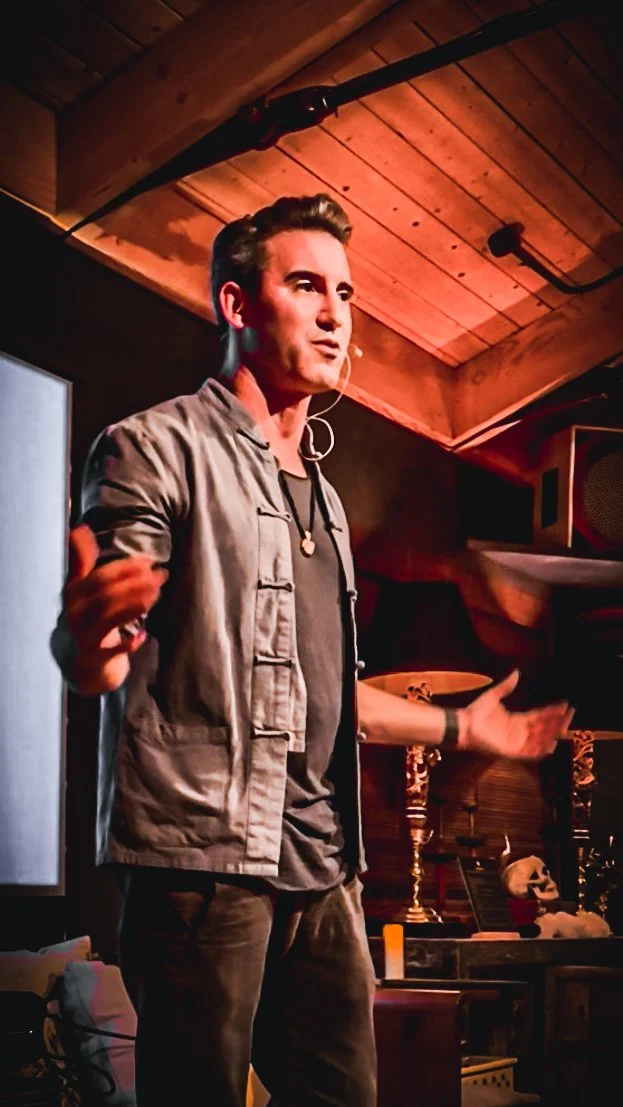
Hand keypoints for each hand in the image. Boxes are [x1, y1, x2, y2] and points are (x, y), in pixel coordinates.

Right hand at [64, 524, 167, 690]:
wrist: (76, 663)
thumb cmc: (84, 620)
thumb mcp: (79, 590)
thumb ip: (81, 561)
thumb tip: (80, 529)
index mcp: (73, 593)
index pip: (100, 576)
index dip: (126, 568)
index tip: (150, 562)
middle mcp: (74, 613)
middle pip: (107, 594)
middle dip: (136, 583)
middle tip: (161, 576)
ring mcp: (82, 636)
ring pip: (110, 617)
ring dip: (136, 604)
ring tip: (157, 595)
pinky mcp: (93, 658)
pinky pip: (113, 650)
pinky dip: (129, 643)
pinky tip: (144, 635)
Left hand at [460, 670, 573, 759]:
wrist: (464, 725)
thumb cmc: (476, 712)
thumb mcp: (494, 696)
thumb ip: (506, 686)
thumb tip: (516, 672)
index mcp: (517, 720)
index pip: (540, 716)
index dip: (552, 711)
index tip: (565, 704)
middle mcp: (520, 732)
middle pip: (544, 727)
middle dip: (558, 721)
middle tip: (570, 713)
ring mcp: (517, 742)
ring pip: (541, 739)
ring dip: (553, 733)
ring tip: (564, 725)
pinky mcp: (512, 751)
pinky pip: (531, 753)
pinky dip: (541, 750)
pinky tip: (552, 744)